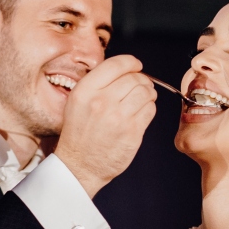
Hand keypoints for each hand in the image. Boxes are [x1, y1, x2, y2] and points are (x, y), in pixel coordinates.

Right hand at [52, 54, 157, 195]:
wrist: (79, 166)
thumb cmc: (79, 134)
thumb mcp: (77, 101)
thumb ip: (97, 83)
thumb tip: (125, 69)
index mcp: (86, 91)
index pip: (117, 64)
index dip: (131, 62)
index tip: (136, 66)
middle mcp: (102, 101)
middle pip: (134, 78)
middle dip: (141, 80)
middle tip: (140, 86)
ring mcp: (118, 118)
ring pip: (146, 92)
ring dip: (148, 93)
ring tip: (142, 99)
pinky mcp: (132, 132)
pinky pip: (150, 110)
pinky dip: (149, 108)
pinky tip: (140, 113)